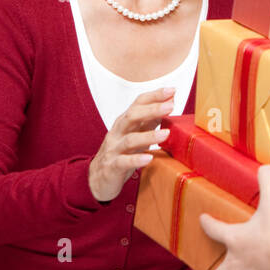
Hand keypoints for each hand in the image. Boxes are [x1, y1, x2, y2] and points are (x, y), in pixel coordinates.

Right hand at [88, 87, 175, 203]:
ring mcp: (114, 149)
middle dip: (152, 109)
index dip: (154, 96)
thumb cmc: (121, 154)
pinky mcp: (112, 167)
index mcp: (125, 122)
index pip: (138, 104)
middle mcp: (118, 132)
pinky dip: (136, 160)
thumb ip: (150, 121)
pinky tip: (149, 158)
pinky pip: (123, 162)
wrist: (97, 179)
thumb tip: (169, 103)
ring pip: (130, 139)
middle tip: (170, 106)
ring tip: (166, 134)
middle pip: (132, 116)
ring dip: (149, 135)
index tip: (172, 90)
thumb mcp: (136, 134)